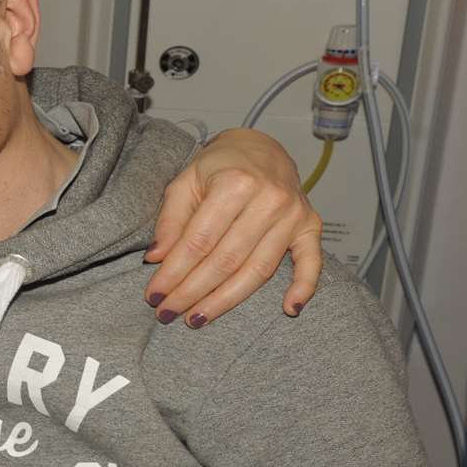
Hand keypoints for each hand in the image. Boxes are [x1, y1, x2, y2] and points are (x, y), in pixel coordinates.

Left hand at [145, 128, 323, 326]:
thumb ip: (170, 219)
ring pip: (257, 270)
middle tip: (167, 313)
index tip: (154, 294)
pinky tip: (289, 309)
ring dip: (225, 300)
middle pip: (226, 260)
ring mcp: (293, 214)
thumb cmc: (219, 166)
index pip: (198, 241)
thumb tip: (157, 258)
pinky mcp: (311, 225)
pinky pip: (312, 261)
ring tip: (197, 319)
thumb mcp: (186, 181)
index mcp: (235, 182)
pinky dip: (304, 287)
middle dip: (192, 292)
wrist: (262, 148)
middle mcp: (269, 199)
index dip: (174, 272)